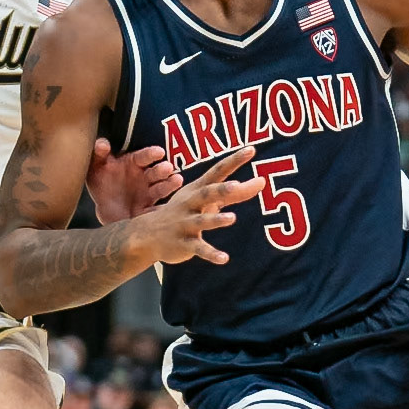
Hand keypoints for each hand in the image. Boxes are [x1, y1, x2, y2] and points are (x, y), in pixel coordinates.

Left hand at [87, 139, 182, 224]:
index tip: (159, 152)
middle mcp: (145, 177)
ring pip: (161, 189)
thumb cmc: (102, 181)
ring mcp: (148, 194)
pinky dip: (161, 211)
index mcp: (134, 163)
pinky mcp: (147, 211)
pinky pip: (155, 211)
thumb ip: (99, 154)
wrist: (104, 207)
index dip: (151, 154)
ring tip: (177, 181)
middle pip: (155, 172)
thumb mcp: (96, 167)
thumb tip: (102, 143)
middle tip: (168, 167)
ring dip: (169, 185)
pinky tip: (168, 210)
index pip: (144, 156)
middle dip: (162, 170)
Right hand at [137, 147, 263, 266]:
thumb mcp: (204, 199)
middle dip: (221, 189)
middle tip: (236, 184)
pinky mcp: (184, 243)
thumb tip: (261, 182)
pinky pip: (199, 249)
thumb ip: (234, 192)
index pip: (218, 171)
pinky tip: (224, 259)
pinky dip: (211, 254)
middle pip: (207, 194)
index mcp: (198, 189)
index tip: (251, 149)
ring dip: (216, 220)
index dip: (234, 160)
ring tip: (232, 218)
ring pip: (202, 221)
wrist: (147, 235)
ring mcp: (186, 223)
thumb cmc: (183, 212)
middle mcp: (191, 203)